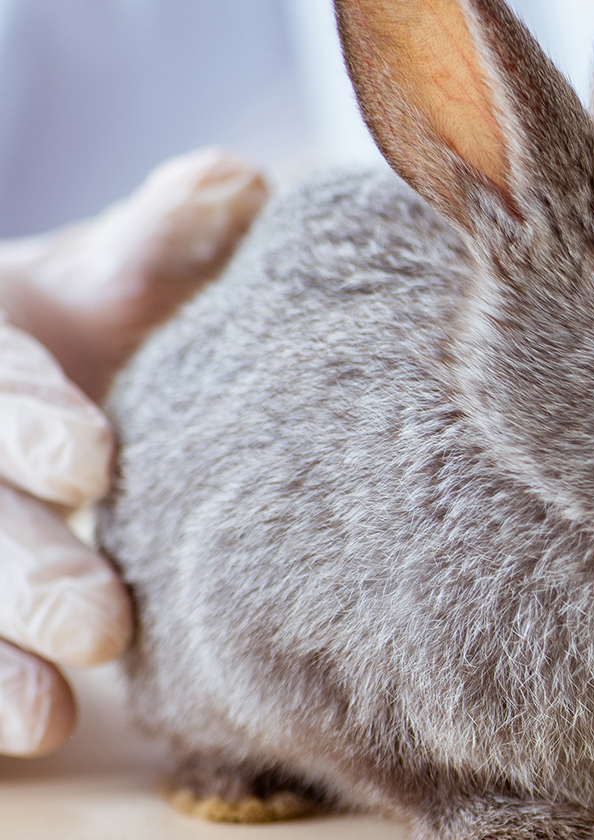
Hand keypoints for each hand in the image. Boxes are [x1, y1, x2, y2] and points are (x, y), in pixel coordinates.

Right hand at [0, 148, 265, 756]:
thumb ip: (152, 252)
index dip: (29, 420)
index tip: (94, 462)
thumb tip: (235, 182)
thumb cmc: (53, 350)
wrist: (2, 410)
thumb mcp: (87, 291)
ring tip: (53, 715)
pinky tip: (26, 741)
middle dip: (19, 567)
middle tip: (102, 622)